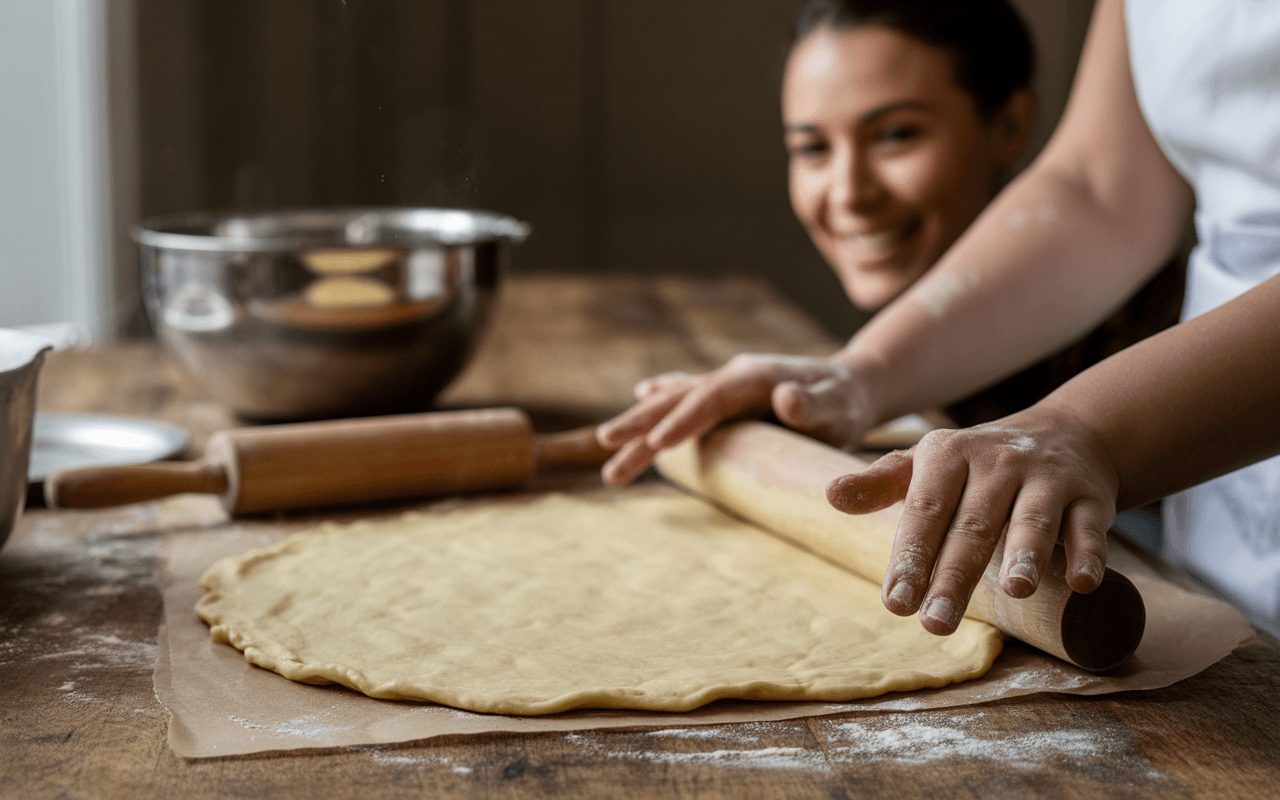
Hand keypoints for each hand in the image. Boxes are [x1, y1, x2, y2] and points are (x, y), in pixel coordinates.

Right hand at [596, 353, 875, 484]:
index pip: (711, 400)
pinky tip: (642, 396)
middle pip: (679, 400)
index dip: (684, 420)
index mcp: (754, 377)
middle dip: (641, 425)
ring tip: (606, 447)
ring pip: (674, 402)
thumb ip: (813, 404)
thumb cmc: (848, 403)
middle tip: (605, 446)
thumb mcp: (840, 407)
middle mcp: (733, 376)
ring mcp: (727, 383)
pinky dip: (663, 397)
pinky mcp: (728, 395)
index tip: (658, 443)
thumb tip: (785, 398)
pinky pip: (687, 395)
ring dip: (640, 424)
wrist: (854, 386)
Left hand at [825, 405, 1119, 635]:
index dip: (910, 556)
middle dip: (954, 576)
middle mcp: (997, 462)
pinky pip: (1089, 525)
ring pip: (1033, 519)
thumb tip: (830, 495)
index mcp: (947, 455)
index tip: (895, 602)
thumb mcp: (925, 465)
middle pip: (973, 525)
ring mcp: (1046, 478)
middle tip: (934, 623)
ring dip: (1025, 554)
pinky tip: (1082, 583)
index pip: (925, 510)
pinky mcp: (1090, 496)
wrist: (1066, 435)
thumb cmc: (977, 466)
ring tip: (1012, 591)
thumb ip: (880, 484)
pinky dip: (1090, 552)